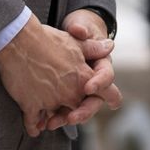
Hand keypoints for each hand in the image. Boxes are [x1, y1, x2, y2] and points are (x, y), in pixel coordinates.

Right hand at [0, 15, 97, 136]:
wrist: (19, 39)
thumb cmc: (47, 38)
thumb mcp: (74, 42)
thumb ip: (93, 49)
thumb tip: (110, 46)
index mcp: (83, 77)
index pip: (103, 93)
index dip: (108, 97)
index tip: (107, 101)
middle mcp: (70, 92)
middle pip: (78, 109)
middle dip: (74, 111)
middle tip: (70, 110)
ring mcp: (50, 100)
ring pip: (55, 117)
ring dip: (52, 118)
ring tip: (48, 118)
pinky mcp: (31, 105)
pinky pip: (34, 122)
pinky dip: (35, 125)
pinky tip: (36, 125)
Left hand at [42, 9, 122, 131]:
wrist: (66, 33)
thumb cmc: (78, 29)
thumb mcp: (80, 26)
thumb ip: (81, 30)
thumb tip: (81, 31)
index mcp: (101, 65)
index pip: (106, 77)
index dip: (100, 83)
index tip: (88, 88)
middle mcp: (94, 81)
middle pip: (94, 101)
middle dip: (84, 111)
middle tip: (72, 117)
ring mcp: (79, 90)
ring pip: (78, 109)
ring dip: (66, 117)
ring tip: (52, 123)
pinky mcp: (65, 94)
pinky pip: (63, 109)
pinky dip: (54, 116)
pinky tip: (42, 121)